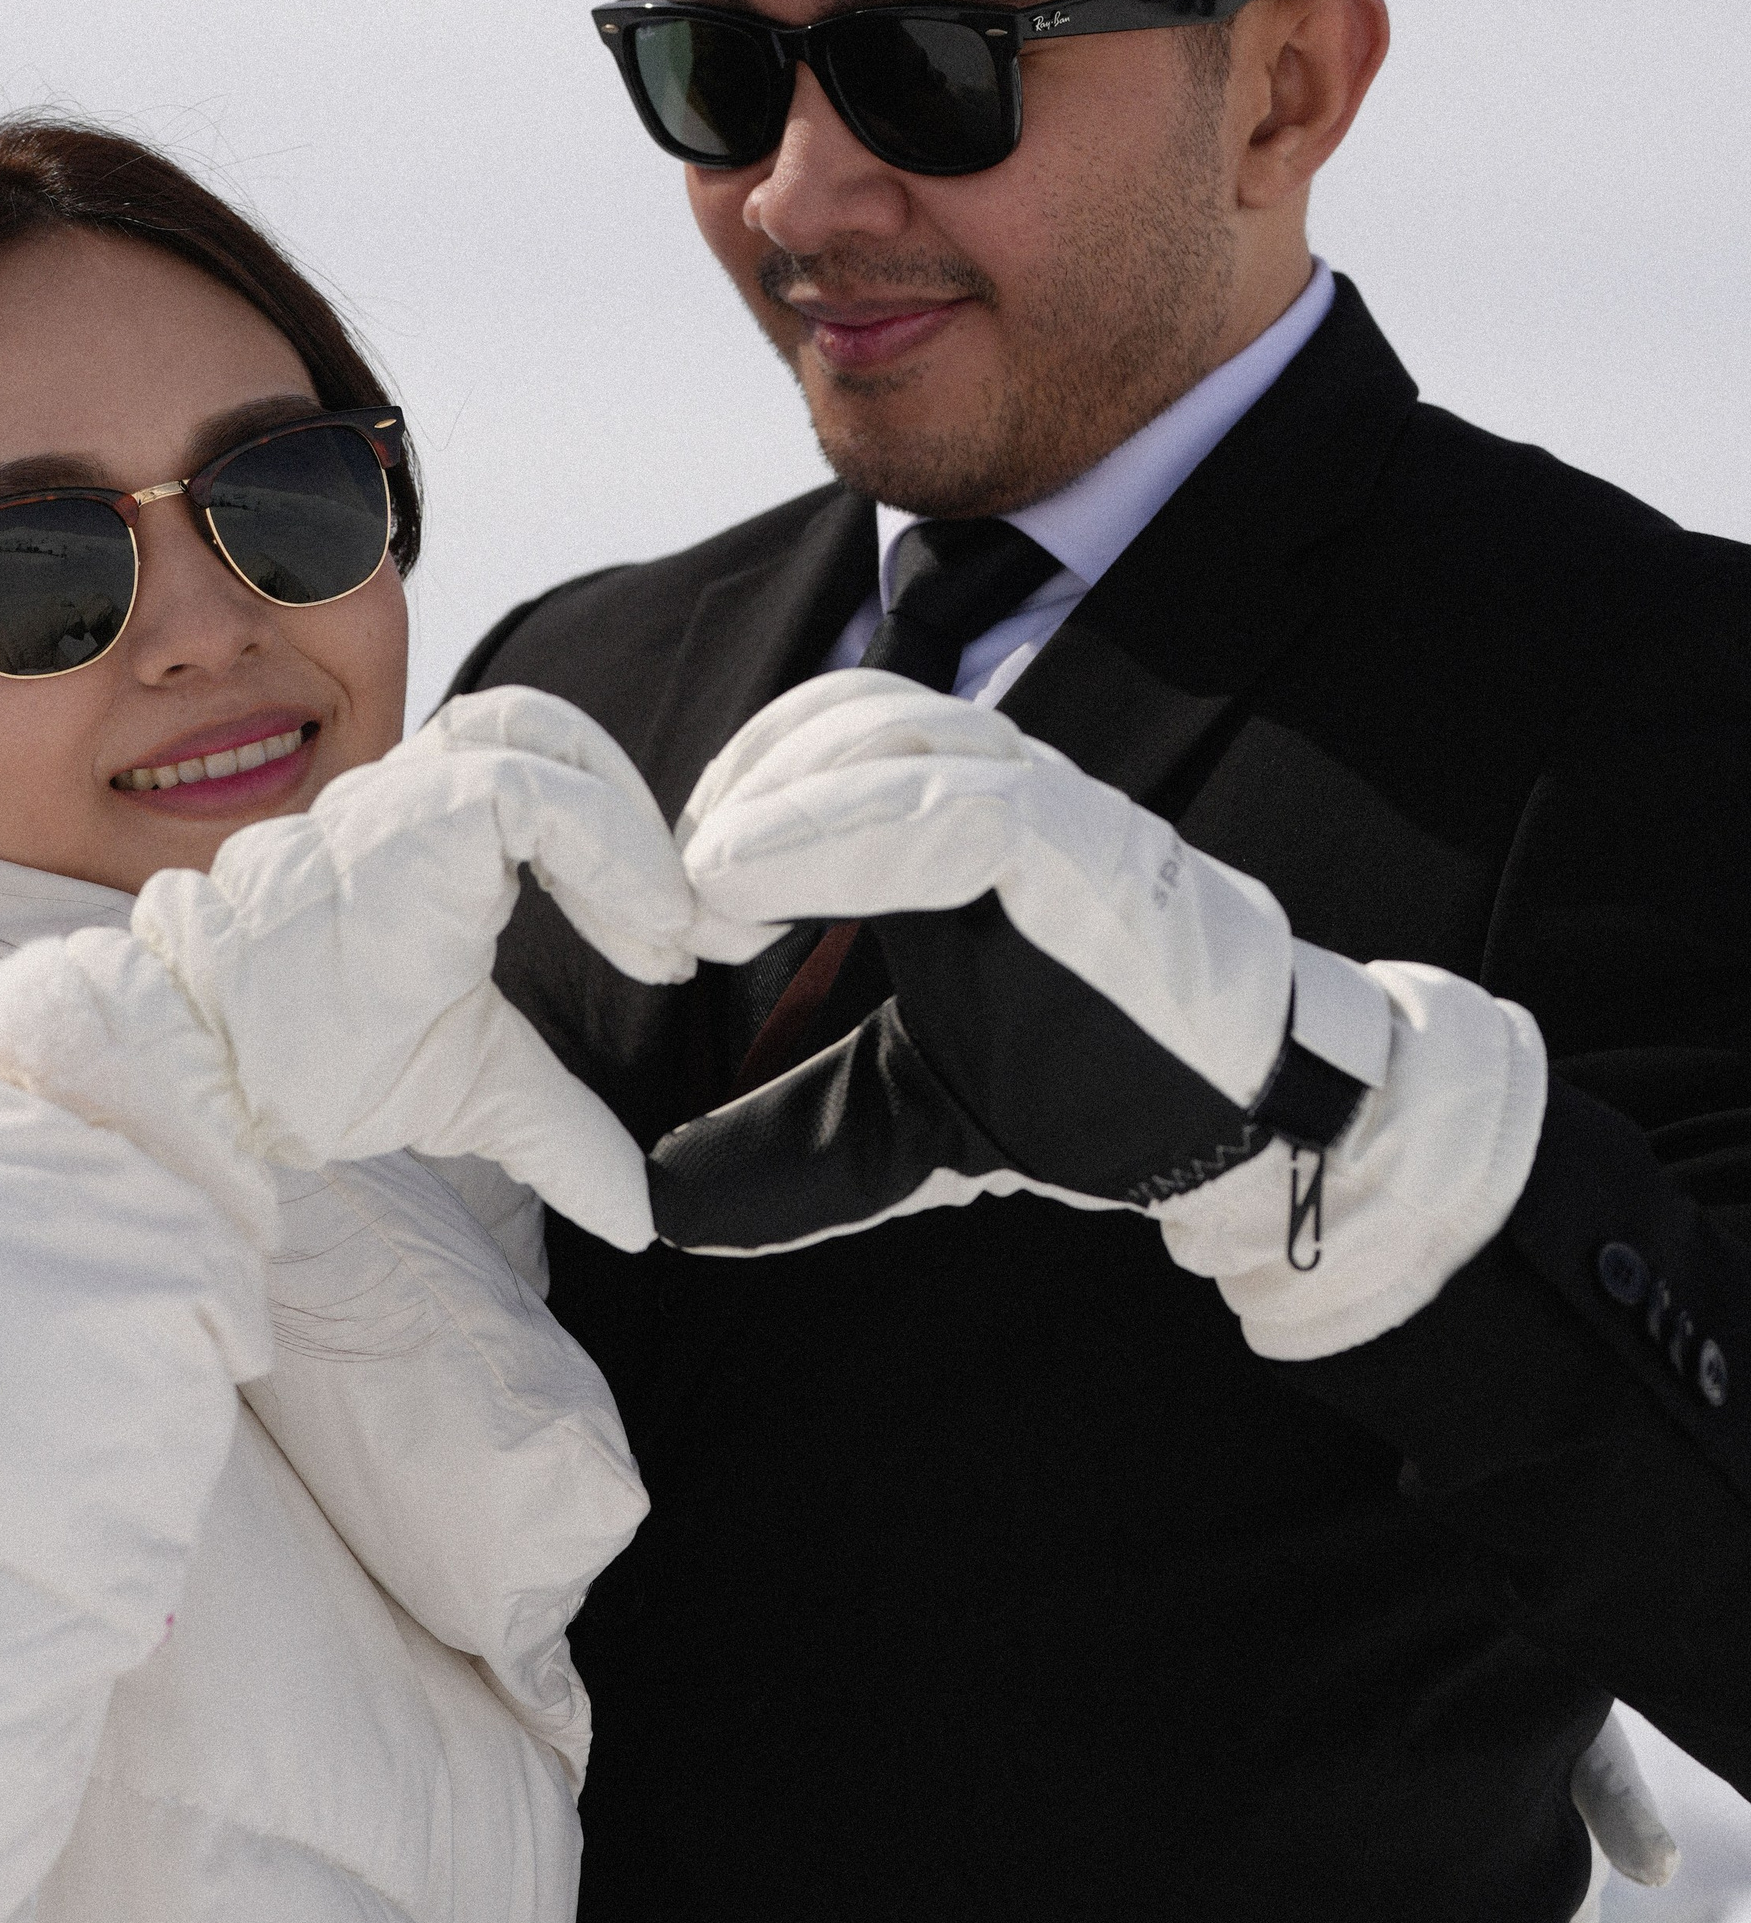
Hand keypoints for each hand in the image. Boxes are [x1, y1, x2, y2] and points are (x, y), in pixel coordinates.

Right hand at [0, 688, 693, 1252]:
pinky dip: (613, 850)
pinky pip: (535, 793)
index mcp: (419, 840)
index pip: (534, 777)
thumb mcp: (471, 1090)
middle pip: (536, 723)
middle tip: (686, 920)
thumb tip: (638, 1212)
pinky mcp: (408, 823)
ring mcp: (398, 801)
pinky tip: (647, 931)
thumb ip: (558, 1129)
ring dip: (622, 820)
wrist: (208, 1068)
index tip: (676, 949)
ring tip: (665, 922)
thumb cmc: (310, 1065)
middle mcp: (405, 799)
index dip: (620, 841)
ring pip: (534, 733)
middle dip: (630, 806)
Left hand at [657, 671, 1545, 1359]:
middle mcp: (999, 793)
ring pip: (890, 736)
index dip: (735, 792)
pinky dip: (839, 833)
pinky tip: (757, 889)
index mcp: (951, 828)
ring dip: (772, 807)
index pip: (826, 740)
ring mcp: (1052, 812)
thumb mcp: (906, 1115)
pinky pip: (956, 808)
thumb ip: (795, 1141)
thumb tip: (668, 1208)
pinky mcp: (1093, 855)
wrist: (1253, 1123)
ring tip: (707, 897)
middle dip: (741, 788)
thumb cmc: (1095, 1087)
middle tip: (680, 903)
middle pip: (845, 714)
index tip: (671, 904)